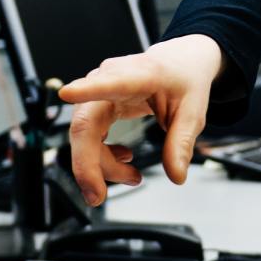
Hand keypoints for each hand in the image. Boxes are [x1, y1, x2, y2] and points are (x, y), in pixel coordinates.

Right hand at [57, 35, 222, 204]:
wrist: (178, 65)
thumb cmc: (182, 80)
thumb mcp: (192, 112)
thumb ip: (181, 143)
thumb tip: (176, 174)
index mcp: (139, 75)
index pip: (110, 82)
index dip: (87, 89)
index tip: (68, 93)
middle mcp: (110, 80)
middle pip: (86, 123)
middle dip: (87, 163)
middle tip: (97, 195)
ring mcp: (98, 92)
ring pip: (85, 135)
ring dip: (102, 164)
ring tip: (133, 176)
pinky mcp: (96, 105)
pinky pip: (89, 136)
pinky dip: (103, 156)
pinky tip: (124, 159)